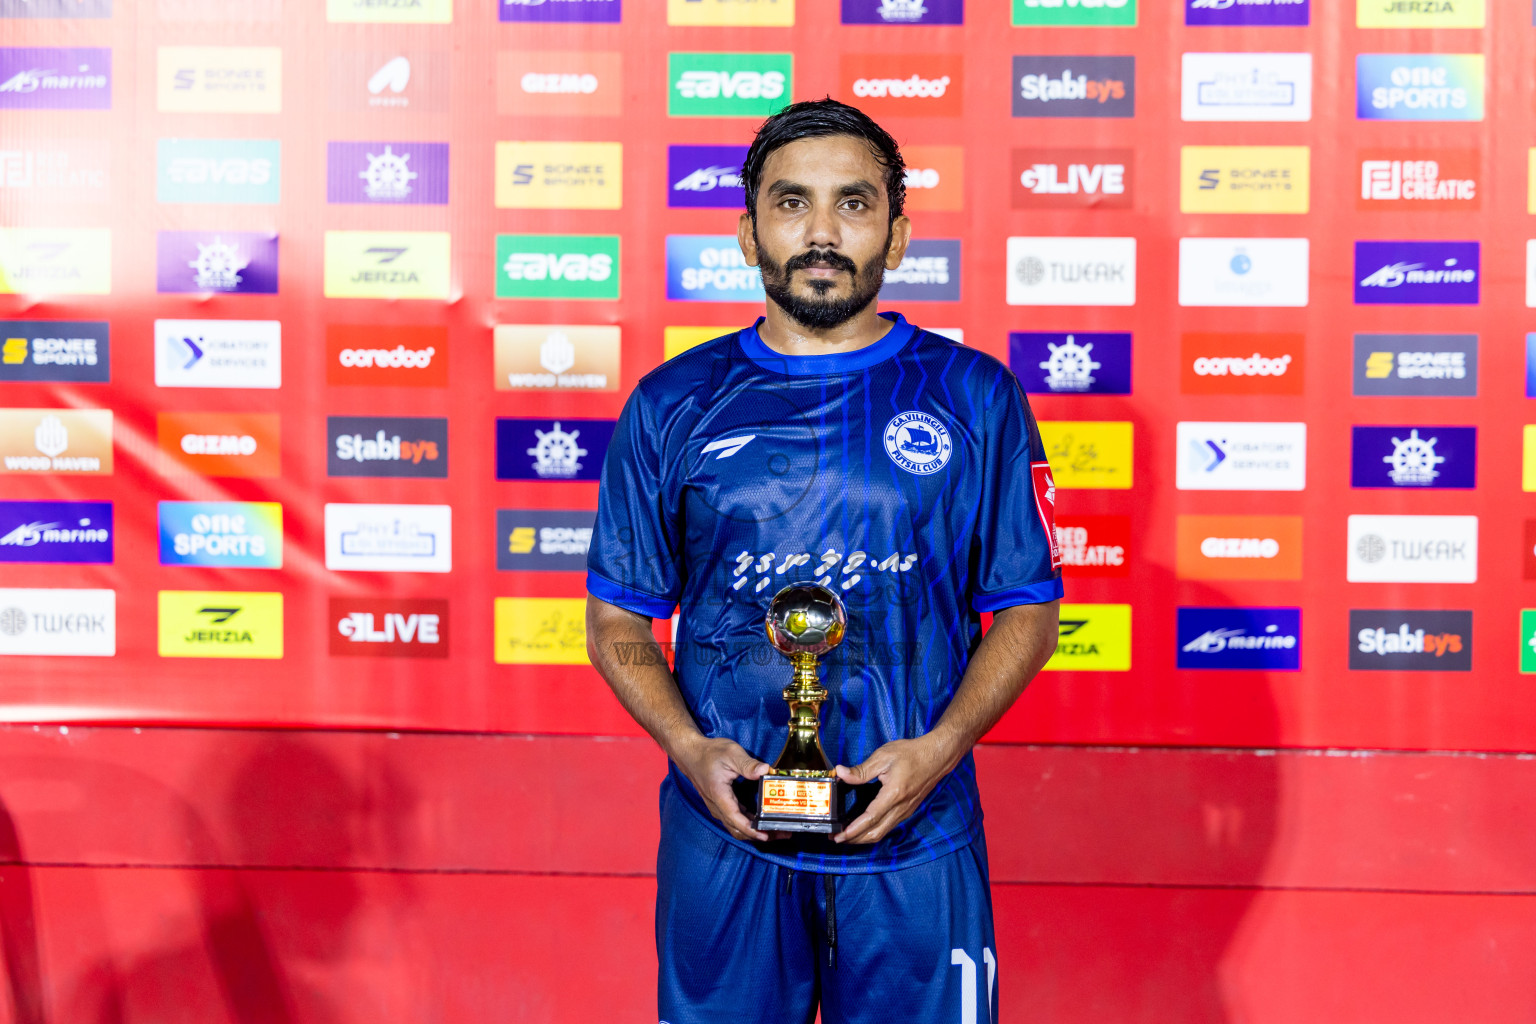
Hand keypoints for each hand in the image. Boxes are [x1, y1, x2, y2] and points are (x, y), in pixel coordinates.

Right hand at [672, 735, 771, 841]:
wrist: (691, 754)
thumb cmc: (709, 753)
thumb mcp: (731, 754)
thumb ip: (749, 764)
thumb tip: (766, 770)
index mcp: (720, 796)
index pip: (735, 819)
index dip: (751, 830)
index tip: (766, 835)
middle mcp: (718, 806)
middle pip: (739, 829)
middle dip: (760, 834)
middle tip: (782, 832)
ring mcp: (720, 808)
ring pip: (738, 827)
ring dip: (756, 831)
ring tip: (777, 829)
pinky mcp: (723, 806)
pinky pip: (736, 820)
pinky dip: (750, 824)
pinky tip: (763, 820)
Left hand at [832, 735, 958, 844]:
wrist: (936, 757)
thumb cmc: (912, 754)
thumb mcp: (883, 757)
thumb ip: (861, 769)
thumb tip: (840, 773)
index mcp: (894, 794)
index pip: (871, 818)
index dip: (854, 829)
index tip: (840, 835)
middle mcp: (901, 808)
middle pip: (876, 832)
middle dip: (855, 839)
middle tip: (837, 838)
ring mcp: (905, 811)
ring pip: (882, 832)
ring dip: (863, 837)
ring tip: (846, 835)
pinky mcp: (907, 810)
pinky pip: (888, 826)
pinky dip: (873, 831)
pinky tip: (863, 827)